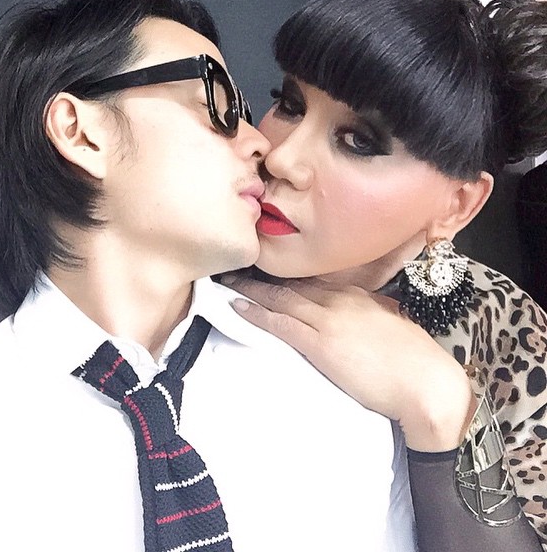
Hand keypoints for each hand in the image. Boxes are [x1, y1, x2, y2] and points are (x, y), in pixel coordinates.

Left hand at [220, 274, 475, 451]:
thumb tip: (362, 311)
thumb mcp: (390, 325)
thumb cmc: (414, 360)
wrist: (426, 383)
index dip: (286, 279)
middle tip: (235, 270)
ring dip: (250, 291)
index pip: (311, 283)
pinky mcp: (320, 344)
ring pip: (280, 298)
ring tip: (227, 284)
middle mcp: (338, 301)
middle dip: (260, 278)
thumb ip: (370, 313)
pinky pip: (281, 323)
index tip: (266, 275)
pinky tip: (238, 307)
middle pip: (291, 285)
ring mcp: (328, 320)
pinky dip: (256, 313)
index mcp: (356, 296)